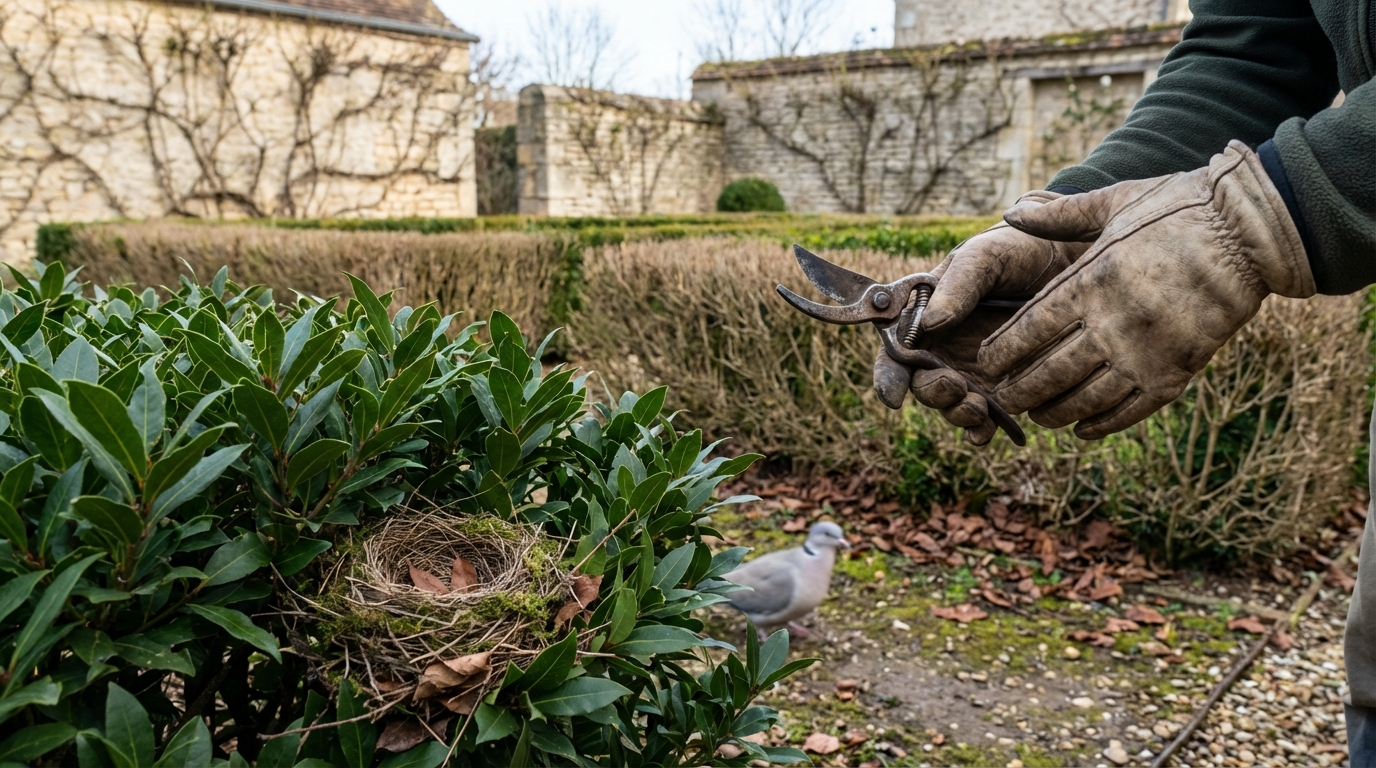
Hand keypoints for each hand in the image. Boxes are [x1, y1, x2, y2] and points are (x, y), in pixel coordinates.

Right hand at [873, 191, 1089, 444]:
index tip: (894, 396)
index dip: (888, 377)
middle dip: (933, 393)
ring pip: (952, 404)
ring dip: (958, 413)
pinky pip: (988, 416)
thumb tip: (931, 323)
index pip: (896, 351)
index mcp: (925, 316)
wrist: (1071, 257)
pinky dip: (983, 428)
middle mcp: (944, 347)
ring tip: (977, 408)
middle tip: (954, 386)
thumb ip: (957, 285)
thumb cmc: (1018, 249)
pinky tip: (988, 432)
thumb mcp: (985, 257)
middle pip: (922, 384)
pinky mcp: (1005, 384)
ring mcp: (973, 368)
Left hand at [978, 140, 1313, 439]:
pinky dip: (1102, 424)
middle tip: (1003, 398)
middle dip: (1020, 391)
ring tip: (1038, 416)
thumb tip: (1009, 212)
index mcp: (1091, 282)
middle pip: (1049, 373)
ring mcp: (1146, 353)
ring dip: (1055, 413)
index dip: (1002, 352)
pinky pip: (1130, 410)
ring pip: (1085, 399)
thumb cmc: (1179, 209)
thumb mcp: (1115, 202)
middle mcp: (1113, 324)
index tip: (986, 363)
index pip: (1029, 330)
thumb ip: (1059, 215)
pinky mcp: (1177, 372)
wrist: (1252, 232)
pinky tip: (1083, 430)